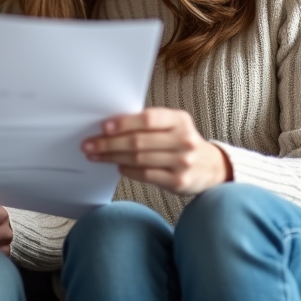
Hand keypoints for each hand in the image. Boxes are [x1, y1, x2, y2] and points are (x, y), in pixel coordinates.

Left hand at [83, 107, 231, 195]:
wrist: (211, 167)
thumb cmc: (182, 142)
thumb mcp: (173, 125)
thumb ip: (149, 124)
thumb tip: (111, 126)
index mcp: (179, 120)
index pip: (148, 119)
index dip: (124, 123)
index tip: (104, 127)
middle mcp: (183, 140)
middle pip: (138, 141)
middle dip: (108, 143)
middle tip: (89, 144)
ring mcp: (182, 162)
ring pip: (138, 159)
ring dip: (112, 157)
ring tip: (96, 155)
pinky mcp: (178, 181)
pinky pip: (145, 175)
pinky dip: (127, 170)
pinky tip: (117, 166)